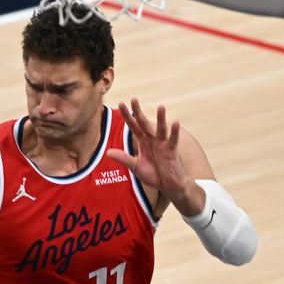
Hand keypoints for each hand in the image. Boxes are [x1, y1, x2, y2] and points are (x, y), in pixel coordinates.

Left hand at [106, 98, 201, 213]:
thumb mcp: (135, 166)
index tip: (121, 103)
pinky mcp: (171, 151)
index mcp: (142, 141)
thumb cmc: (153, 174)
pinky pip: (173, 140)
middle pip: (144, 124)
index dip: (127, 116)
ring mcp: (162, 144)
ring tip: (161, 107)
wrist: (167, 185)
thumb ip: (124, 158)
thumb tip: (108, 152)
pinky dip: (174, 132)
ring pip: (161, 129)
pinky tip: (176, 122)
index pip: (133, 126)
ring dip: (161, 119)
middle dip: (138, 112)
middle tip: (134, 99)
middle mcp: (152, 139)